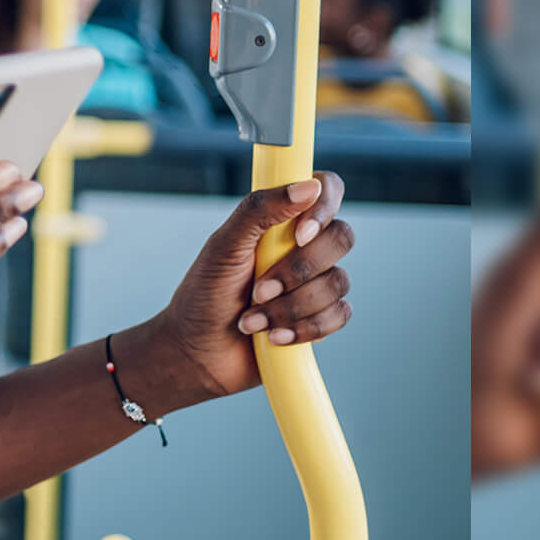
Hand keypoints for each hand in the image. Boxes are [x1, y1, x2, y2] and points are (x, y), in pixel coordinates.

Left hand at [131, 172, 356, 404]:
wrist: (198, 353)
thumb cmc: (204, 294)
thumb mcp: (223, 247)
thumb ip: (259, 210)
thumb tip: (308, 186)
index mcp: (280, 220)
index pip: (325, 188)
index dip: (323, 208)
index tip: (300, 235)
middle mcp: (304, 247)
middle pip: (341, 238)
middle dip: (297, 271)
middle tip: (257, 290)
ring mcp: (315, 282)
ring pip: (338, 282)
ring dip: (290, 307)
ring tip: (251, 320)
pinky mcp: (322, 317)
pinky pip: (340, 315)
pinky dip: (305, 328)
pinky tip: (274, 337)